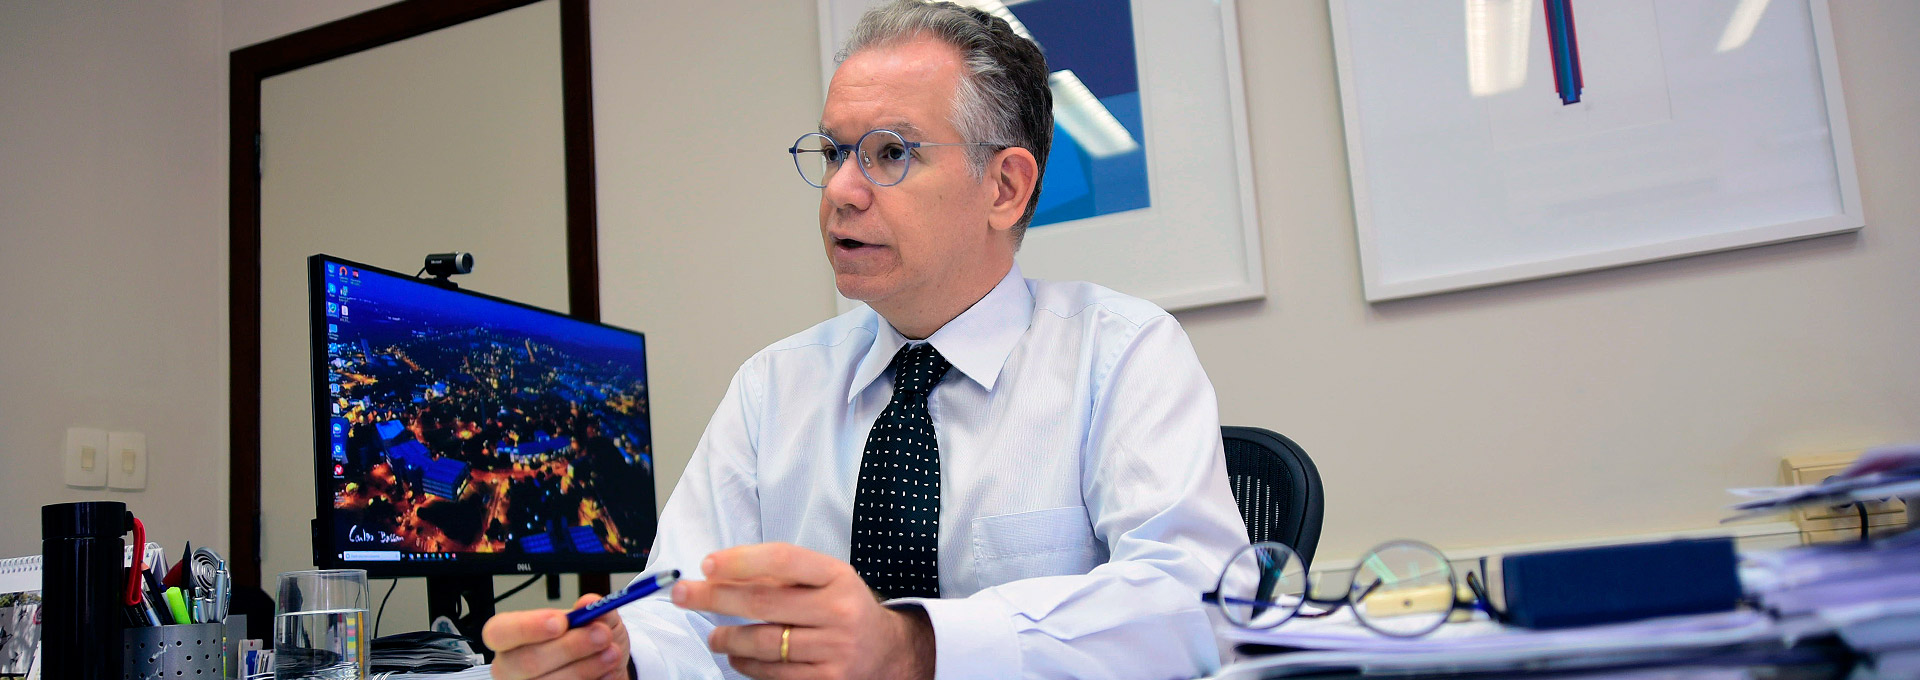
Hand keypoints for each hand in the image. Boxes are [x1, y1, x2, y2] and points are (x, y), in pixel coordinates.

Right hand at [484, 594, 632, 679]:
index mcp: (511, 636)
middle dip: (570, 647)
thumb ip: (590, 610)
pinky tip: (606, 672)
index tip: (561, 622)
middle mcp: (511, 666)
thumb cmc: (586, 642)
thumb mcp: (592, 619)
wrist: (604, 668)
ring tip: (611, 653)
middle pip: (527, 661)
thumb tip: (589, 603)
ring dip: (586, 667)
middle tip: (601, 635)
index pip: (499, 632)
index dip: (528, 627)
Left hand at [674, 543, 934, 679]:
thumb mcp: (825, 580)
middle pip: (764, 602)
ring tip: (715, 637)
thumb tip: (720, 573)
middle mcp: (838, 611)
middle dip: (715, 598)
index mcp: (837, 576)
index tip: (707, 565)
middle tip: (685, 595)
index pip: (782, 560)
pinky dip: (747, 666)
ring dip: (728, 639)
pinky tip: (738, 658)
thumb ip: (781, 575)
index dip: (740, 560)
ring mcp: (834, 649)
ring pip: (764, 643)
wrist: (887, 653)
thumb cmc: (842, 608)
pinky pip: (773, 674)